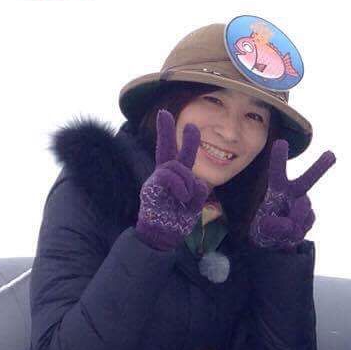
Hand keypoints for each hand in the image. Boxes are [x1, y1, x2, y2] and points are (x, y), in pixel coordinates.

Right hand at [134, 109, 210, 251]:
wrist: (162, 237)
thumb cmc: (177, 220)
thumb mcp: (195, 202)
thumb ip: (199, 188)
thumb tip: (199, 182)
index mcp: (174, 176)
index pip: (176, 153)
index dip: (182, 138)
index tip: (187, 123)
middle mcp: (163, 175)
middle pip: (166, 148)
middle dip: (165, 130)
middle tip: (164, 112)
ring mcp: (155, 181)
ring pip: (177, 166)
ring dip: (187, 182)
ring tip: (186, 198)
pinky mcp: (151, 188)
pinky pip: (169, 176)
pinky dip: (181, 186)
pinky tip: (182, 197)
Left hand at [248, 140, 335, 250]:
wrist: (275, 241)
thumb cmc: (266, 226)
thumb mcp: (261, 226)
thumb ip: (273, 226)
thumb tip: (291, 226)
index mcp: (278, 187)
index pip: (278, 172)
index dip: (279, 158)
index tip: (281, 142)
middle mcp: (293, 194)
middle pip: (307, 180)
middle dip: (319, 168)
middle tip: (331, 155)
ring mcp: (303, 207)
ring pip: (303, 209)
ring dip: (293, 218)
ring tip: (282, 227)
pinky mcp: (308, 220)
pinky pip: (303, 226)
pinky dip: (293, 233)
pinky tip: (288, 234)